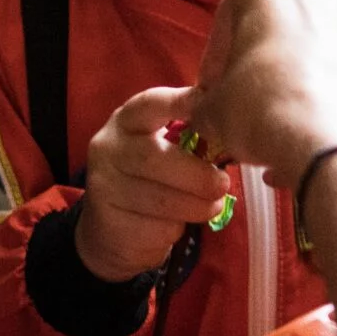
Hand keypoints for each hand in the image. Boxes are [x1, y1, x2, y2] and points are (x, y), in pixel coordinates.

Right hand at [75, 85, 230, 281]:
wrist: (113, 231)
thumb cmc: (151, 179)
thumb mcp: (163, 148)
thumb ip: (189, 134)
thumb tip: (232, 126)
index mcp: (126, 121)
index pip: (150, 104)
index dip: (181, 104)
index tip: (213, 109)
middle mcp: (108, 149)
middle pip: (154, 158)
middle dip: (196, 175)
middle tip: (223, 184)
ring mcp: (104, 188)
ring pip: (158, 199)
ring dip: (195, 206)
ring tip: (213, 206)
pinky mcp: (109, 225)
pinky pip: (154, 228)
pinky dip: (176, 229)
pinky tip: (179, 224)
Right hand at [191, 0, 336, 188]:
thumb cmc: (264, 106)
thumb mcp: (213, 107)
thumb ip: (204, 101)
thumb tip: (205, 111)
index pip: (226, 20)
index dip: (214, 62)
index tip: (211, 92)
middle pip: (273, 21)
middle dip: (257, 57)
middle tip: (243, 98)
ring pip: (310, 38)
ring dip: (292, 68)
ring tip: (277, 112)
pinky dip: (324, 81)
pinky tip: (309, 116)